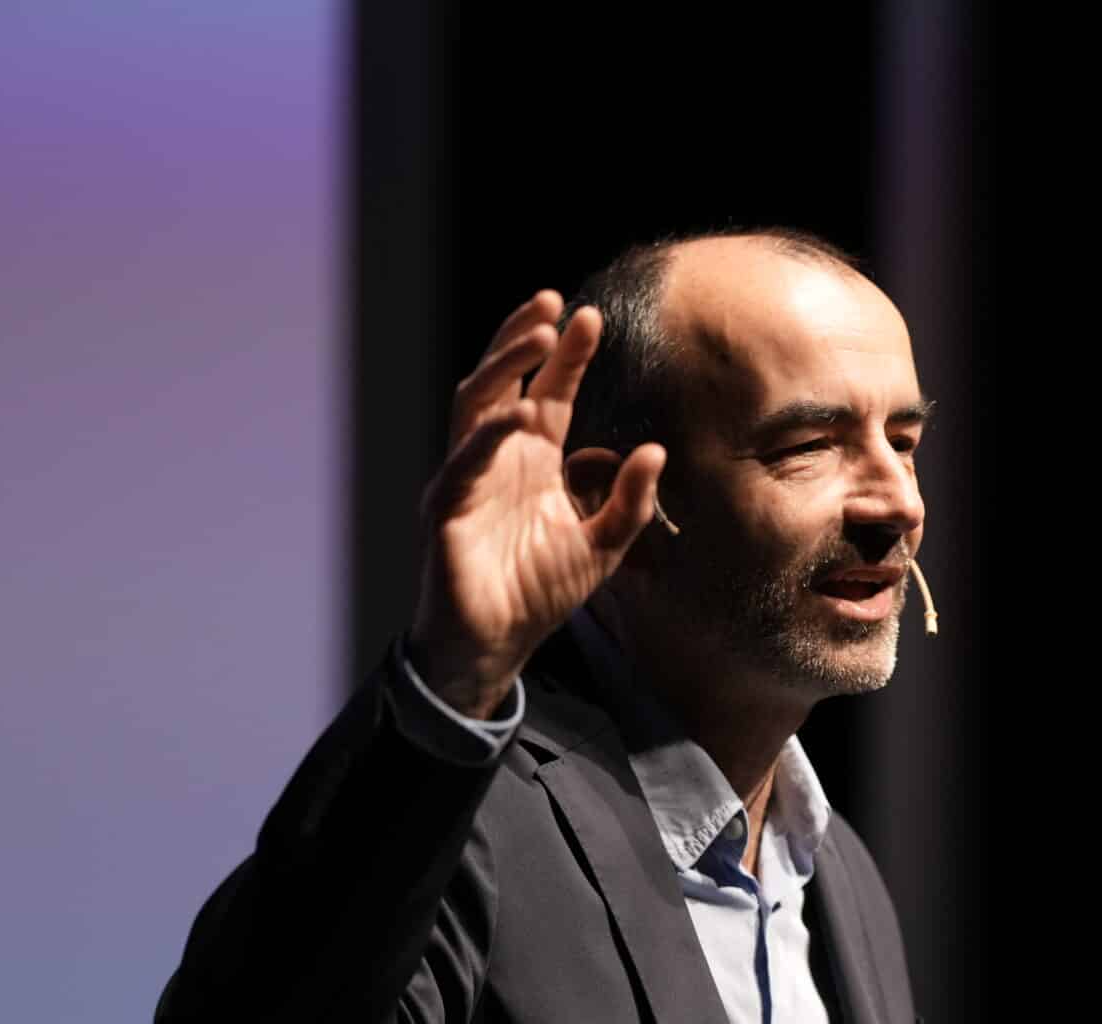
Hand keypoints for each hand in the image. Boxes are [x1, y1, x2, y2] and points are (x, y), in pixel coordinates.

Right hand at [408, 290, 668, 715]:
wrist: (497, 644)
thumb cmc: (540, 592)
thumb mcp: (605, 546)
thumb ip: (631, 502)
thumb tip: (655, 451)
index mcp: (533, 460)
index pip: (550, 394)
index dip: (568, 357)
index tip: (592, 318)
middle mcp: (497, 457)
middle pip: (506, 380)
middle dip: (527, 337)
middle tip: (554, 301)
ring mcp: (467, 476)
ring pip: (477, 401)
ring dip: (506, 364)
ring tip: (539, 332)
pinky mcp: (447, 506)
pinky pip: (464, 461)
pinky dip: (489, 434)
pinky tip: (517, 414)